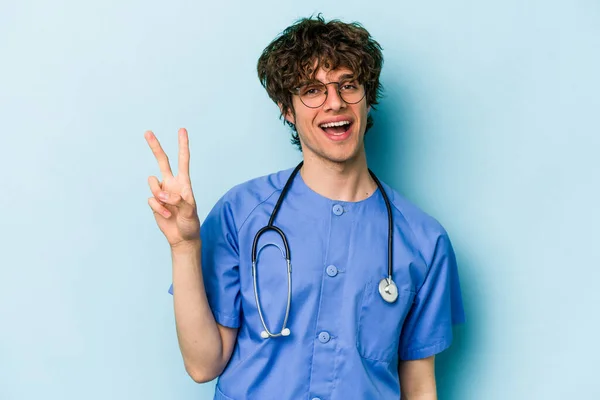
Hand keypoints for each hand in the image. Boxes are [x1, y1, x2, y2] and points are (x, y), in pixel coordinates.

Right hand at [145, 128, 199, 247]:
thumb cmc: (190, 223)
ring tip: (170, 209)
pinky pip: (151, 200)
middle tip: (147, 132)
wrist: (182, 237)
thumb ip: (180, 201)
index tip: (182, 130)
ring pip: (153, 184)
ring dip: (159, 197)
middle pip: (162, 161)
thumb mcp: (190, 212)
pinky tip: (166, 216)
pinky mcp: (155, 202)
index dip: (183, 145)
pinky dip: (158, 209)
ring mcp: (162, 192)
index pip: (183, 160)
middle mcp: (172, 184)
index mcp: (184, 182)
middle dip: (155, 147)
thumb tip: (165, 194)